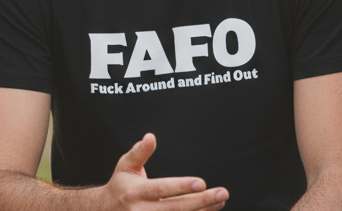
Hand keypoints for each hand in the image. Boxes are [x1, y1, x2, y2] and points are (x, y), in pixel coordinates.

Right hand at [103, 134, 227, 210]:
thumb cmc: (119, 188)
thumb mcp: (125, 166)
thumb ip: (139, 152)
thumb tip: (151, 137)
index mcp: (135, 193)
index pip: (162, 189)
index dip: (181, 187)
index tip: (201, 183)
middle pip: (175, 208)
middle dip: (201, 201)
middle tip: (222, 193)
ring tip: (220, 202)